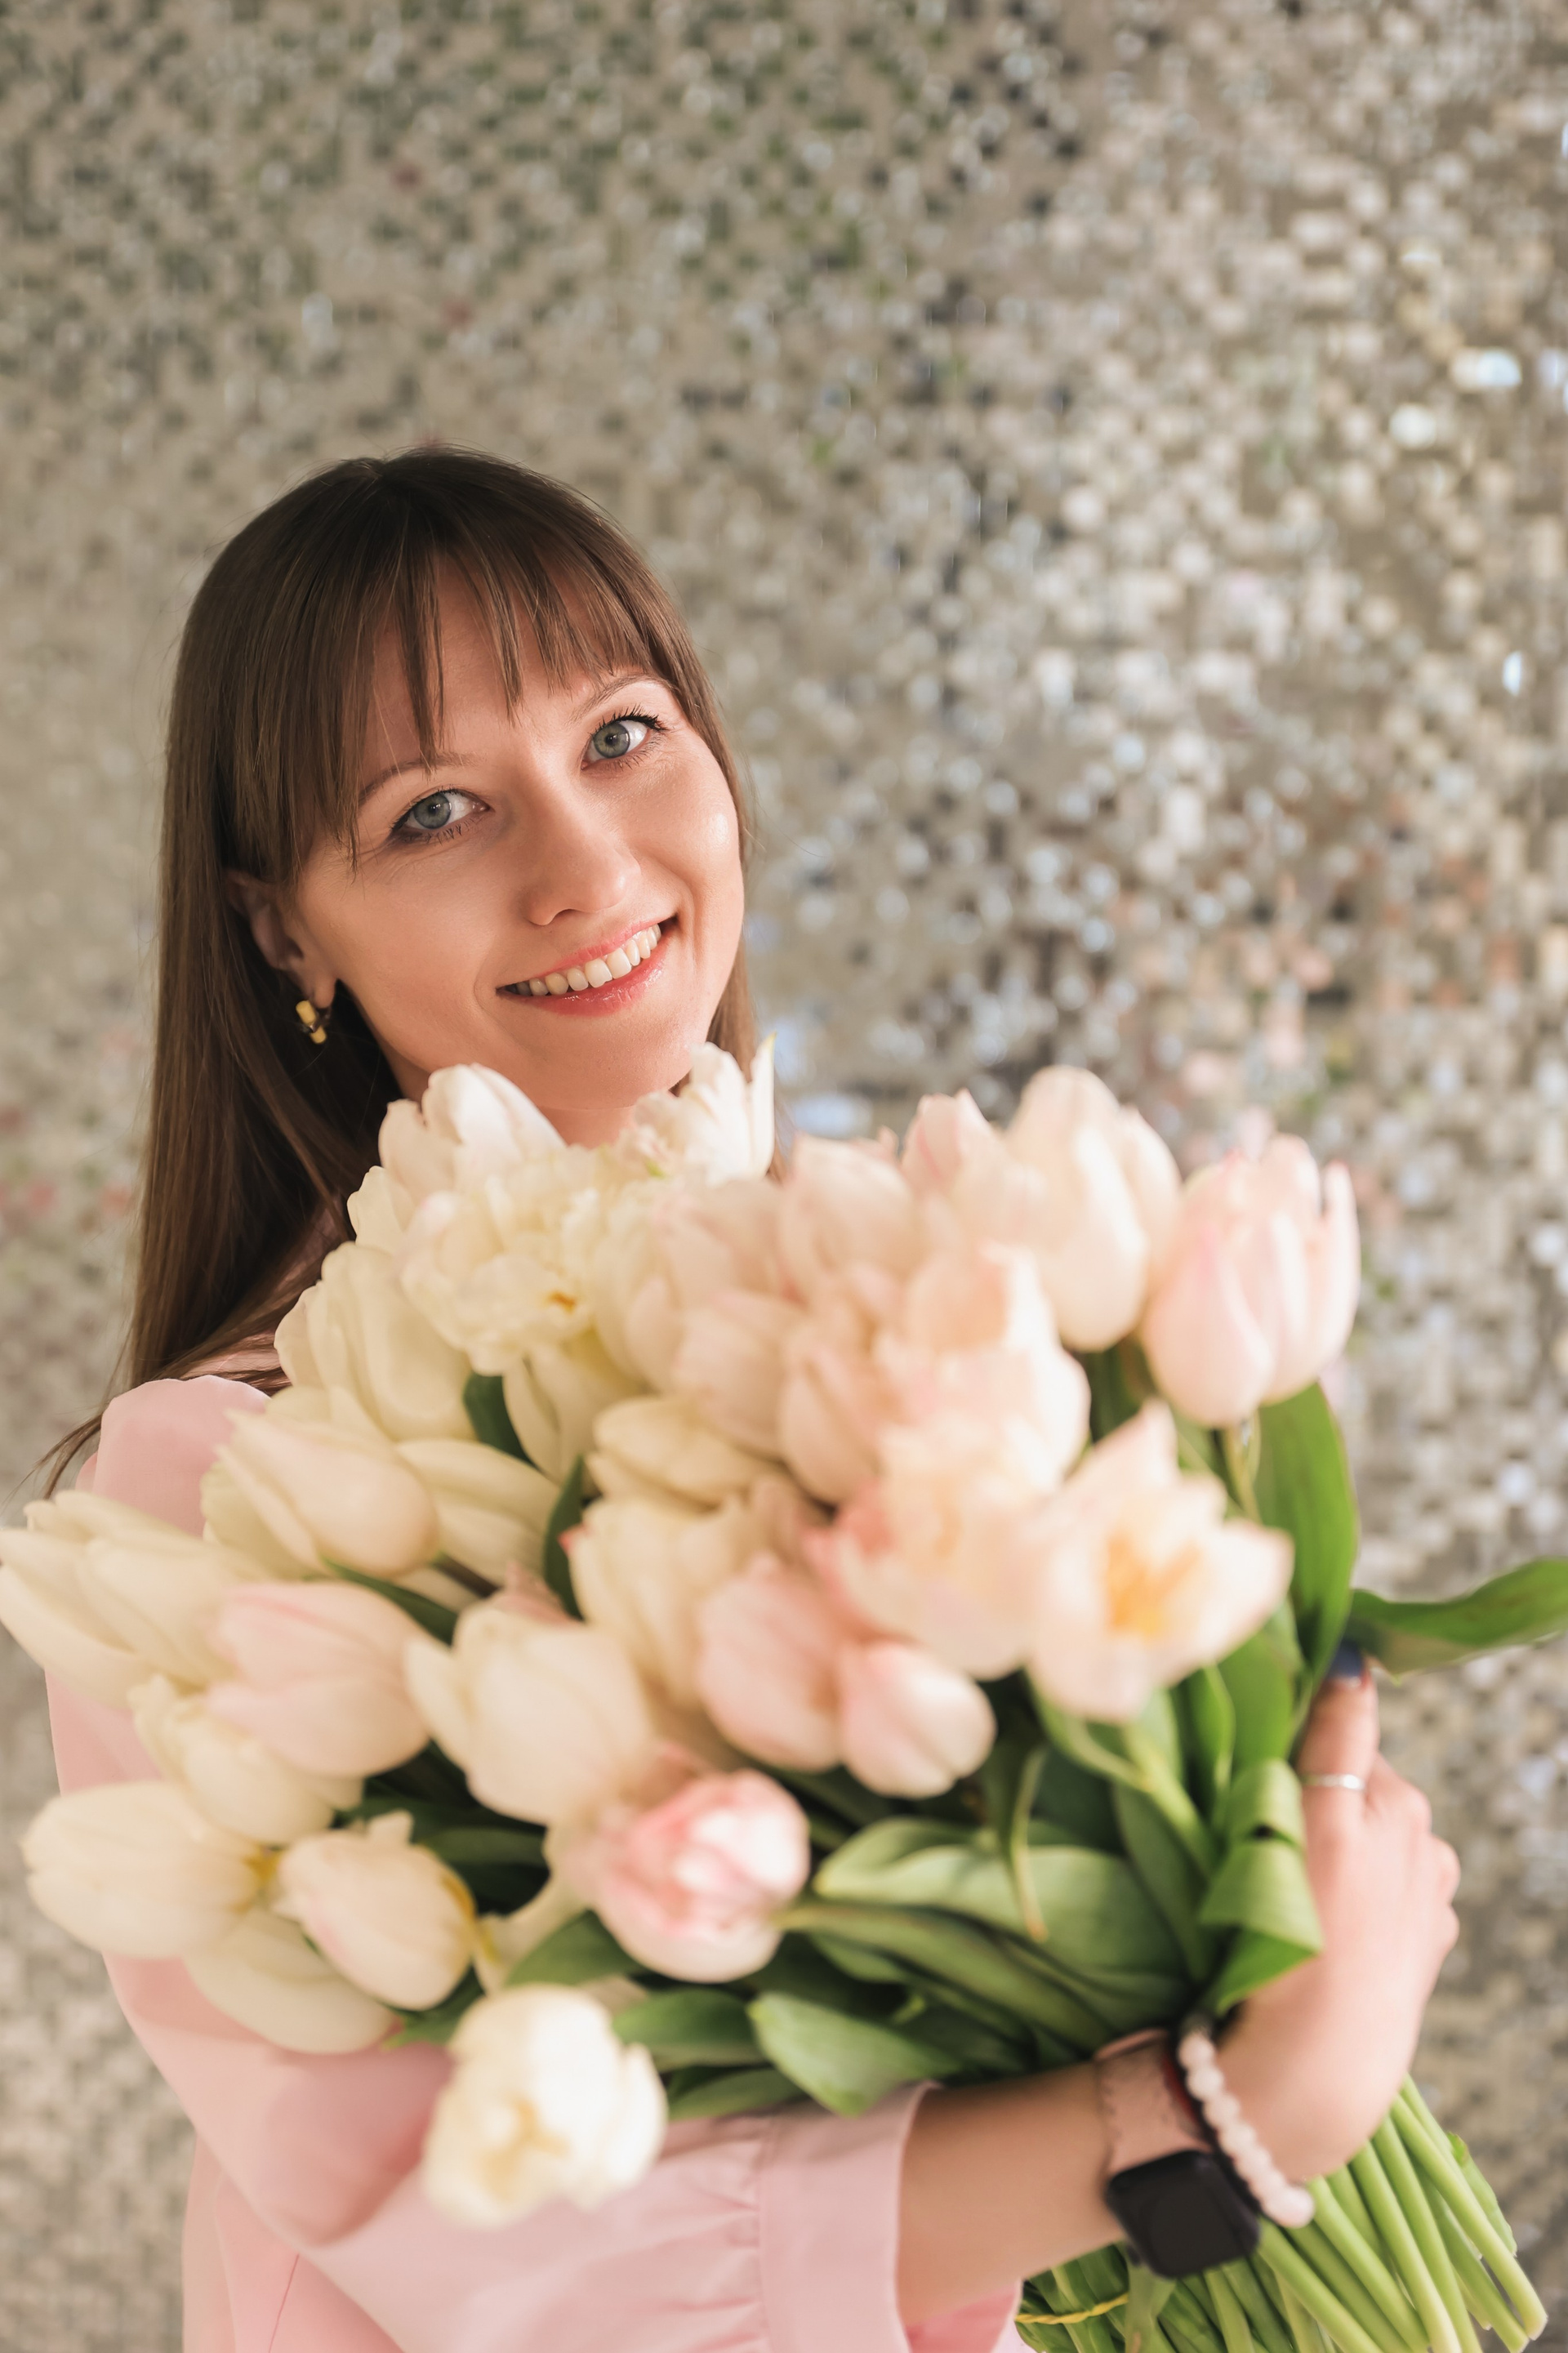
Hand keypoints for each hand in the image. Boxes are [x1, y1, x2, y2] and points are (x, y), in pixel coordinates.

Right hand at [1219, 1662, 1460, 2183]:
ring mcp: (1431, 1896)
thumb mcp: (1310, 1819)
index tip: (1267, 1764)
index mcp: (1395, 1800)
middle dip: (1323, 1800)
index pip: (1346, 1730)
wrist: (1317, 2065)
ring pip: (1375, 1842)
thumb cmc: (1298, 1936)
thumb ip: (1335, 1733)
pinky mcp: (1430, 1943)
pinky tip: (1330, 1930)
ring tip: (1299, 1896)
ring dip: (1343, 1852)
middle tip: (1269, 1843)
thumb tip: (1355, 1658)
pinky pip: (1391, 1896)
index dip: (1302, 1741)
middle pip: (1362, 1788)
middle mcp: (1426, 1840)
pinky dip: (1363, 1901)